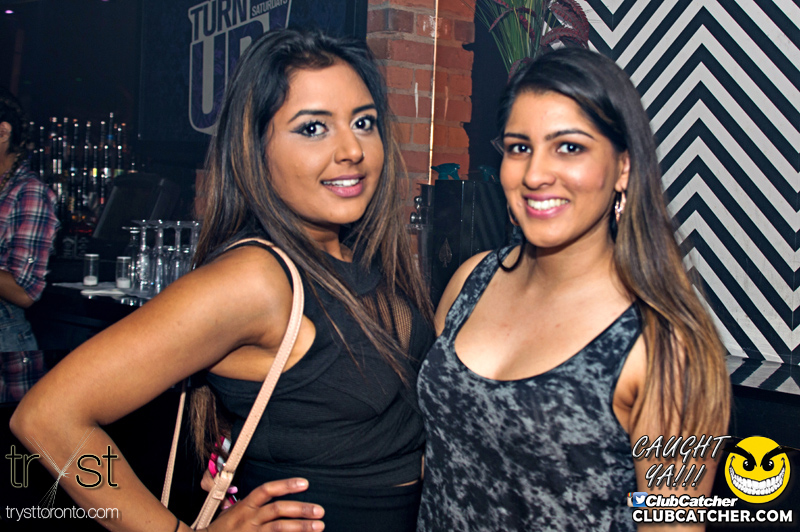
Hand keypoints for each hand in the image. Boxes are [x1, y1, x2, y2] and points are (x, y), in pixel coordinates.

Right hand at [201, 478, 324, 530]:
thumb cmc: (224, 529)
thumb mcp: (235, 511)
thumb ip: (254, 504)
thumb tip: (276, 496)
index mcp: (245, 506)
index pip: (266, 490)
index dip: (286, 485)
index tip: (305, 483)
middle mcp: (248, 519)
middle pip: (277, 510)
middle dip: (301, 509)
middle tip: (320, 511)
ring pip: (279, 528)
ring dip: (301, 527)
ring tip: (319, 526)